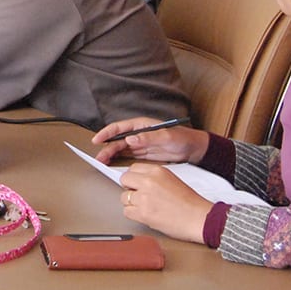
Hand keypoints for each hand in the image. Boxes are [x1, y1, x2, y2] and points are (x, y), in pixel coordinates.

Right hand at [91, 120, 207, 164]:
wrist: (193, 149)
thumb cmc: (182, 138)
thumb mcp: (166, 136)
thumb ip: (148, 137)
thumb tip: (130, 139)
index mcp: (141, 125)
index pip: (119, 128)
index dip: (107, 133)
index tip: (98, 139)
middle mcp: (138, 134)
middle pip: (117, 140)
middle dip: (106, 148)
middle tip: (99, 158)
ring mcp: (140, 144)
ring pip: (120, 148)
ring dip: (111, 154)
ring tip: (102, 162)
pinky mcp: (143, 153)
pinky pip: (127, 155)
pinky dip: (118, 159)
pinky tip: (112, 164)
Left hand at [120, 163, 210, 243]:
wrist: (200, 218)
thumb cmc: (190, 203)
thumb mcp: (171, 180)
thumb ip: (153, 178)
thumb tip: (138, 181)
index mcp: (157, 171)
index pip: (132, 168)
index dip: (133, 178)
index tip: (136, 184)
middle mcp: (149, 181)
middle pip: (125, 180)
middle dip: (129, 188)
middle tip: (139, 196)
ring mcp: (145, 197)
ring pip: (124, 197)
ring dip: (132, 203)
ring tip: (145, 207)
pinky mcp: (143, 213)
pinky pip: (127, 212)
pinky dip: (134, 215)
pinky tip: (145, 215)